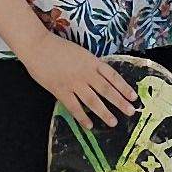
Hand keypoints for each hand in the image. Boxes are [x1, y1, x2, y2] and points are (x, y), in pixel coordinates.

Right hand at [18, 30, 134, 131]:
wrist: (38, 46)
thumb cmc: (57, 47)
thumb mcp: (80, 53)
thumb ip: (90, 65)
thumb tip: (102, 78)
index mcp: (92, 61)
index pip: (113, 76)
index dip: (124, 87)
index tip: (133, 97)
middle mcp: (86, 73)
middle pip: (106, 89)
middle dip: (120, 102)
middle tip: (130, 112)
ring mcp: (73, 82)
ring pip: (93, 100)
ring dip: (104, 112)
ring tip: (113, 122)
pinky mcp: (61, 90)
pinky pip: (74, 106)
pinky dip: (82, 117)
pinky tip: (89, 125)